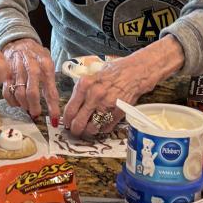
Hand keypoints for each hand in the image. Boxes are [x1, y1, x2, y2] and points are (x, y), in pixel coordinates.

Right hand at [2, 38, 60, 122]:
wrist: (19, 41)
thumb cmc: (36, 55)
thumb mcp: (48, 63)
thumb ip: (50, 80)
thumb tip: (53, 103)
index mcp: (46, 65)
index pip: (50, 90)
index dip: (53, 106)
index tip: (55, 118)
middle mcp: (31, 66)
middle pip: (32, 93)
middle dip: (34, 107)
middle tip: (36, 113)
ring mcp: (17, 69)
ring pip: (19, 93)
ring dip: (24, 105)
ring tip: (28, 108)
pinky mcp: (6, 73)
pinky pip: (7, 92)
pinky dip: (12, 101)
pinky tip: (17, 103)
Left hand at [63, 38, 184, 138]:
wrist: (136, 71)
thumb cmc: (115, 72)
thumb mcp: (94, 75)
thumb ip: (83, 89)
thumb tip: (73, 105)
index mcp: (85, 85)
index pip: (70, 109)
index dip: (67, 120)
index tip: (67, 123)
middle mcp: (94, 96)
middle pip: (79, 122)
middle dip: (75, 130)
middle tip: (75, 131)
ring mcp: (107, 105)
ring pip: (92, 128)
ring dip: (89, 131)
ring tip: (89, 129)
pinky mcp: (119, 112)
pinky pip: (106, 127)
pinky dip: (103, 128)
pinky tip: (103, 125)